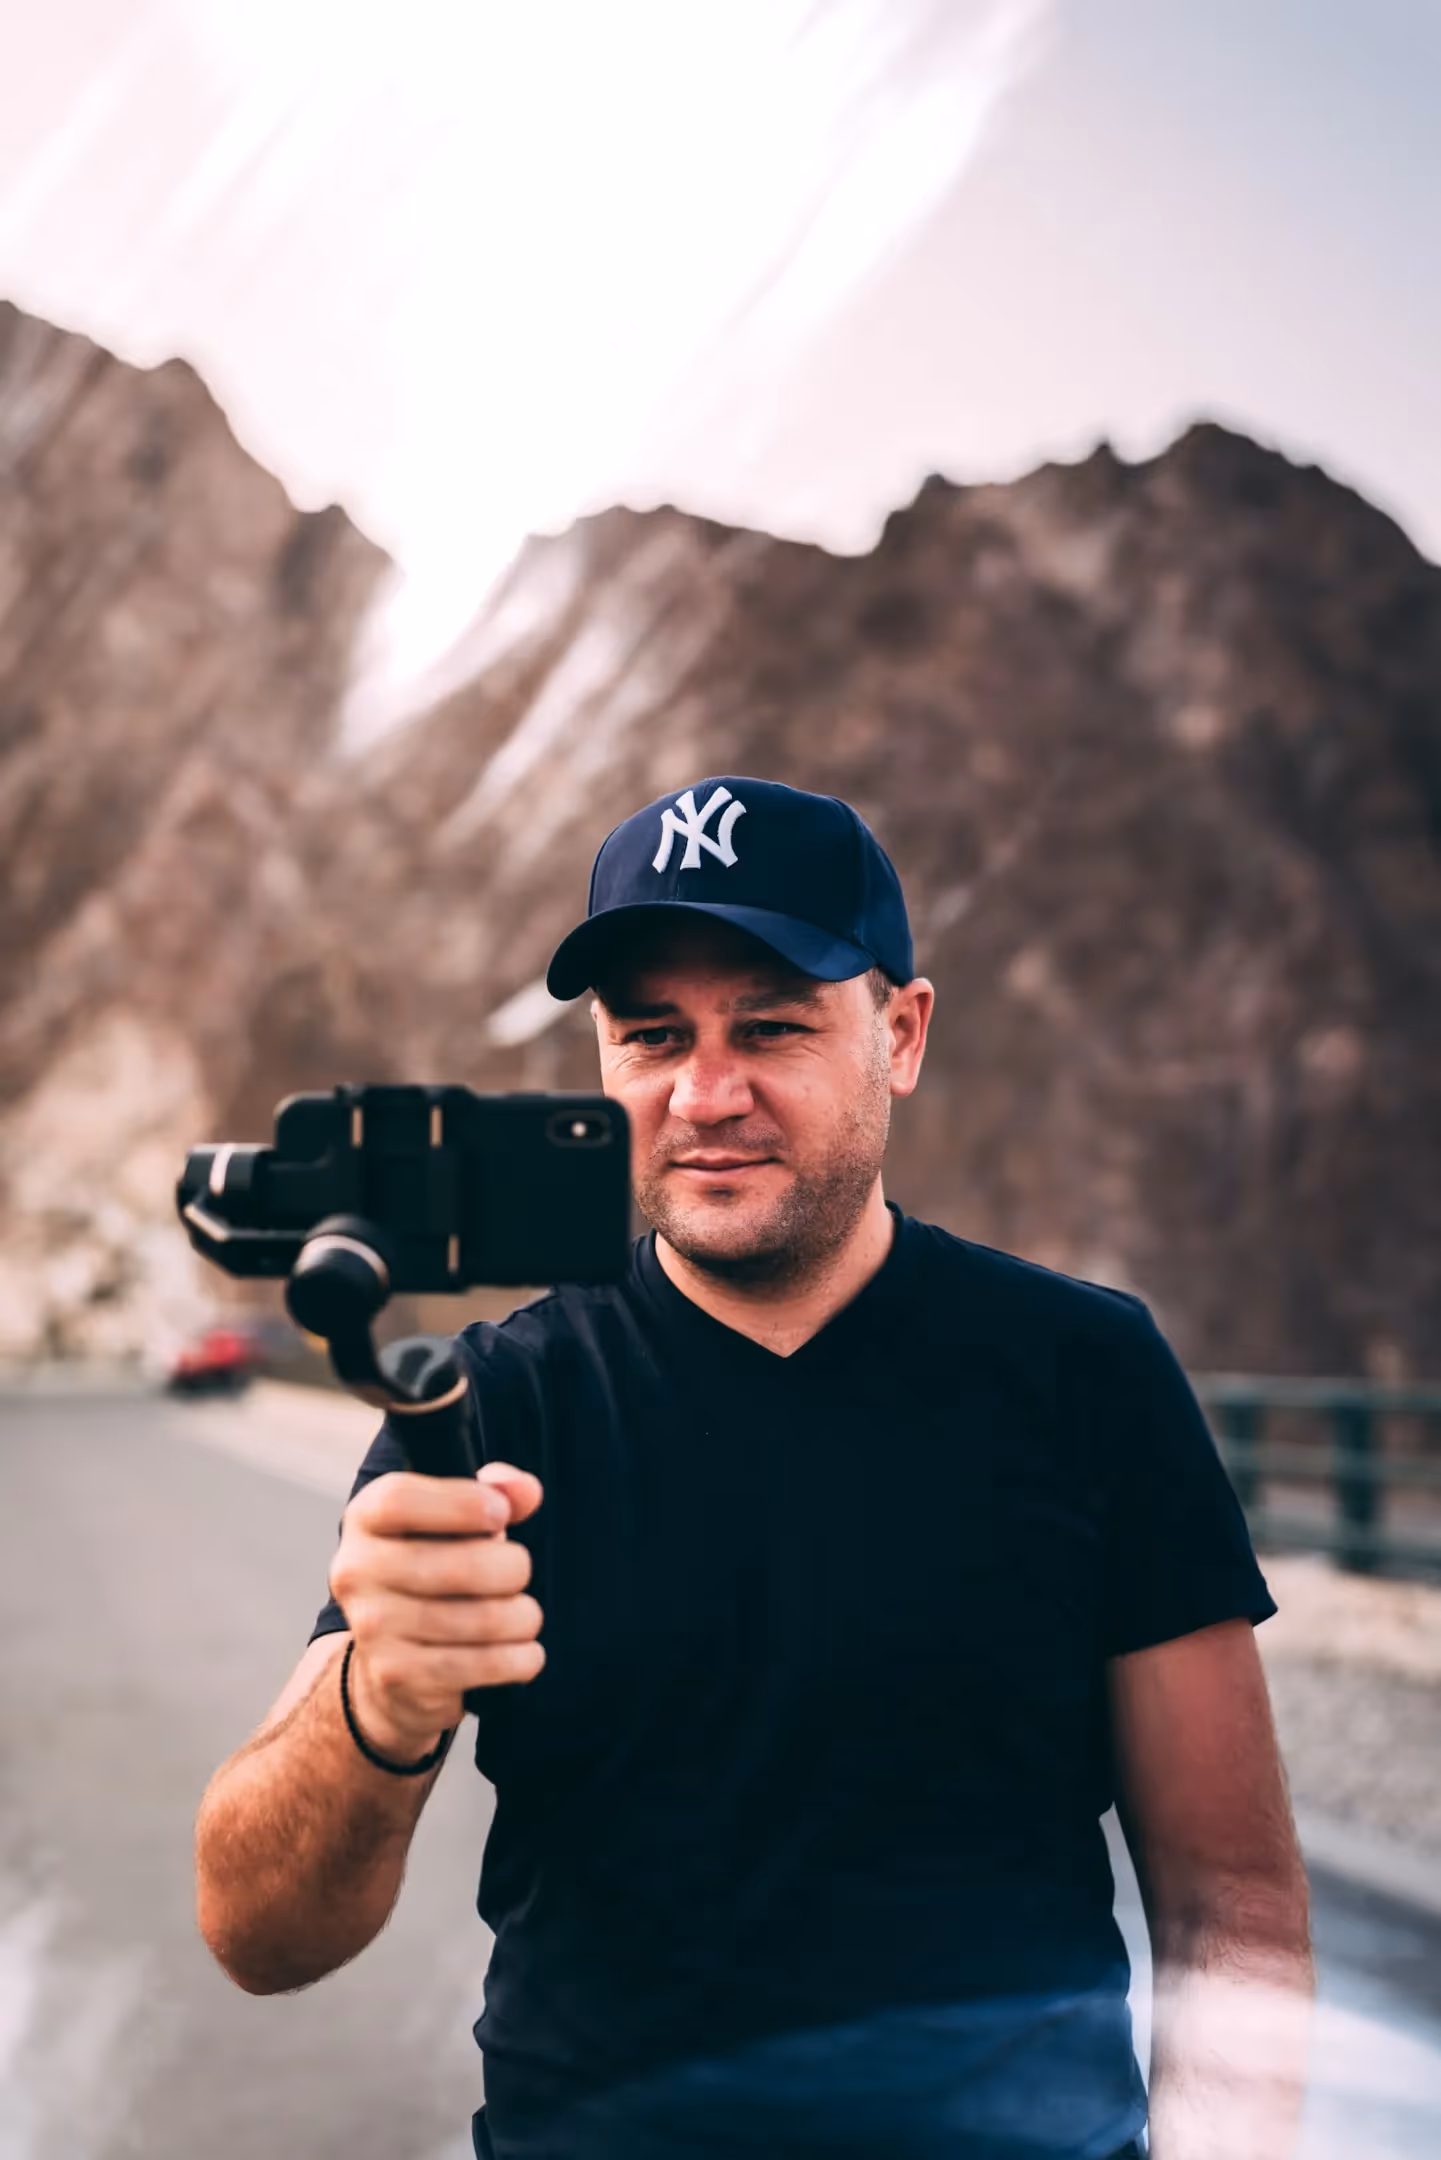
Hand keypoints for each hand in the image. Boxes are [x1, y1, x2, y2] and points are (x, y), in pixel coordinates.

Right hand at [328, 1460, 543, 1759]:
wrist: (394, 1660)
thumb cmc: (434, 1568)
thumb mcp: (454, 1519)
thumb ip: (494, 1492)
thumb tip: (525, 1492)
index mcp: (365, 1519)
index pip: (399, 1500)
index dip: (461, 1503)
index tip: (500, 1513)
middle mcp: (357, 1570)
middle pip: (461, 1565)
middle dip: (513, 1568)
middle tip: (519, 1571)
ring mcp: (372, 1627)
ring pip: (481, 1619)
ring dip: (523, 1616)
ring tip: (525, 1614)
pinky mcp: (397, 1674)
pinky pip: (480, 1664)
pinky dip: (519, 1658)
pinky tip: (525, 1651)